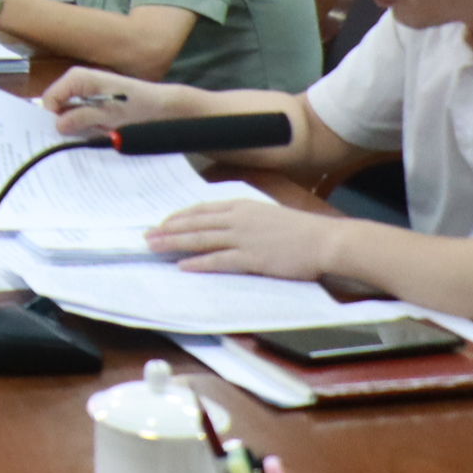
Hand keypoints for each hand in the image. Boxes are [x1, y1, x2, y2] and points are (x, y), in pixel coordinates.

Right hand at [40, 67, 165, 136]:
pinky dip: (85, 125)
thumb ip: (81, 118)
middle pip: (56, 105)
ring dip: (76, 125)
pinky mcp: (92, 101)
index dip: (52, 118)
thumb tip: (58, 126)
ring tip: (92, 133)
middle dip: (64, 122)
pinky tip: (97, 131)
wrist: (162, 107)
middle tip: (76, 137)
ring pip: (67, 112)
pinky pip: (78, 114)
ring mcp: (84, 91)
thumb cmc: (138, 105)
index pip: (49, 100)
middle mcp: (76, 81)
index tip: (60, 136)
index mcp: (76, 78)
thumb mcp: (108, 115)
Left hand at [145, 198, 348, 281]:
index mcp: (242, 206)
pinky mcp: (252, 258)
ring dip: (174, 243)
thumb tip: (229, 224)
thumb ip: (247, 218)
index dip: (180, 217)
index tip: (164, 222)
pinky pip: (218, 260)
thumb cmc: (303, 230)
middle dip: (168, 229)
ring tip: (154, 248)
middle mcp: (238, 219)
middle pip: (194, 223)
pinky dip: (198, 263)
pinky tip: (182, 266)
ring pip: (200, 239)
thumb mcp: (269, 214)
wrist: (326, 240)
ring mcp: (243, 238)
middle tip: (147, 236)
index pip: (202, 210)